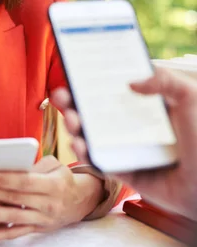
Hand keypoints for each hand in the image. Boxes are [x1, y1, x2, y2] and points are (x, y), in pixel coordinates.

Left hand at [0, 155, 103, 241]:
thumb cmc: (61, 178)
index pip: (24, 181)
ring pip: (11, 218)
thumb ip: (33, 166)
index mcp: (53, 185)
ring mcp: (41, 219)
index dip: (3, 179)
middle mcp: (48, 204)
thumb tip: (5, 165)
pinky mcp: (35, 229)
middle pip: (14, 199)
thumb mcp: (55, 166)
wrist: (80, 201)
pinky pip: (13, 234)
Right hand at [50, 68, 196, 217]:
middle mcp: (134, 128)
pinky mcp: (125, 172)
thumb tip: (131, 81)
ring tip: (71, 119)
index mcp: (147, 109)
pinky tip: (79, 143)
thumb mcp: (189, 98)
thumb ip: (164, 80)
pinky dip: (86, 153)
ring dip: (76, 127)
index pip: (115, 92)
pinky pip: (100, 162)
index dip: (95, 83)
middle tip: (63, 94)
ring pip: (93, 137)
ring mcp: (127, 150)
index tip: (77, 73)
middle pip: (97, 113)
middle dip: (75, 104)